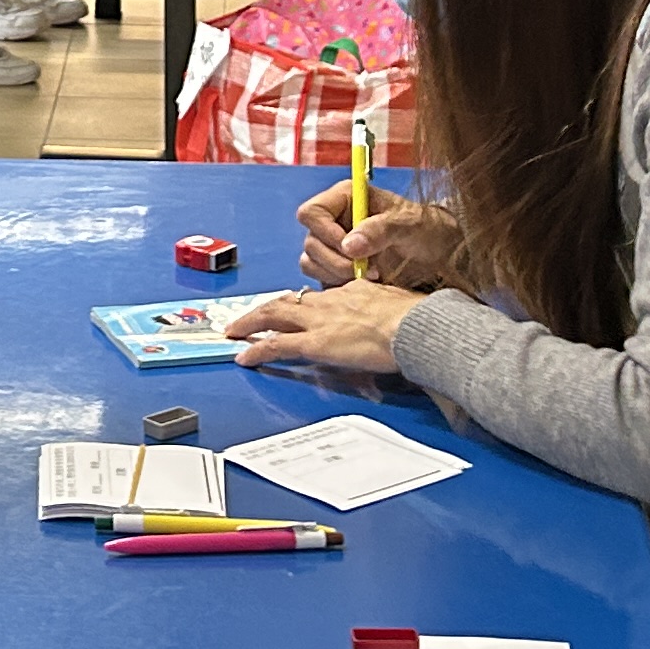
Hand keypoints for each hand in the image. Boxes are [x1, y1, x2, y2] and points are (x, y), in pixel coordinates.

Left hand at [224, 280, 421, 373]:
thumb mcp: (400, 306)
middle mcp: (329, 301)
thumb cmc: (415, 319)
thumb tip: (397, 319)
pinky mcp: (314, 343)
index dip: (303, 304)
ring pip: (273, 315)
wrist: (413, 326)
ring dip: (250, 323)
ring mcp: (319, 321)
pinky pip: (276, 345)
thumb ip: (389, 311)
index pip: (319, 297)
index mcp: (351, 292)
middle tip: (247, 317)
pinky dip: (257, 350)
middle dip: (265, 309)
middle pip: (288, 300)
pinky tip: (244, 357)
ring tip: (234, 331)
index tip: (295, 309)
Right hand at [298, 194, 471, 292]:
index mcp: (345, 198)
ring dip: (337, 275)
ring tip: (371, 275)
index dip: (325, 233)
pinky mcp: (336, 268)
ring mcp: (333, 246)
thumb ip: (381, 229)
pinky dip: (338, 285)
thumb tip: (349, 245)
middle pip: (310, 243)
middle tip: (368, 269)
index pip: (311, 213)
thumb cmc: (427, 230)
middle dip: (336, 261)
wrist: (440, 256)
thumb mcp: (411, 224)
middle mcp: (333, 220)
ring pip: (311, 263)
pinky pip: (321, 280)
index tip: (350, 248)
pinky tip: (365, 285)